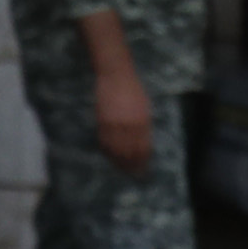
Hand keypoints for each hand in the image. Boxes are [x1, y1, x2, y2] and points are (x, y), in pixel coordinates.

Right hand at [92, 57, 154, 173]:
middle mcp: (129, 126)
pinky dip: (107, 152)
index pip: (143, 149)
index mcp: (142, 122)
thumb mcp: (145, 107)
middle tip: (132, 174)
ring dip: (118, 162)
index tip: (143, 169)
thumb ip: (144, 125)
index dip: (143, 161)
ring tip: (121, 169)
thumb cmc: (133, 89)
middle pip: (129, 153)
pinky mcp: (102, 121)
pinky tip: (110, 156)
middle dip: (131, 166)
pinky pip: (104, 142)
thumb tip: (143, 143)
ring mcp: (114, 124)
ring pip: (116, 150)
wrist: (115, 74)